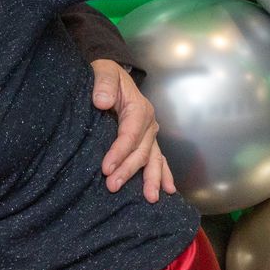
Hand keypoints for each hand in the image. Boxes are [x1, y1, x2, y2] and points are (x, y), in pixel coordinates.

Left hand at [92, 61, 174, 202]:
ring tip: (150, 198)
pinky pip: (158, 158)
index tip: (106, 168)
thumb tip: (102, 102)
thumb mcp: (103, 71)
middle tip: (113, 186)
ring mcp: (151, 133)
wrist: (111, 74)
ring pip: (153, 159)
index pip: (130, 135)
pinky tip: (167, 190)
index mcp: (139, 108)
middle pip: (141, 151)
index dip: (119, 152)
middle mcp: (149, 123)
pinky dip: (163, 174)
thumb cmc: (106, 74)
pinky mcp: (148, 139)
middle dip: (129, 171)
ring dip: (151, 179)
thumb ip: (103, 83)